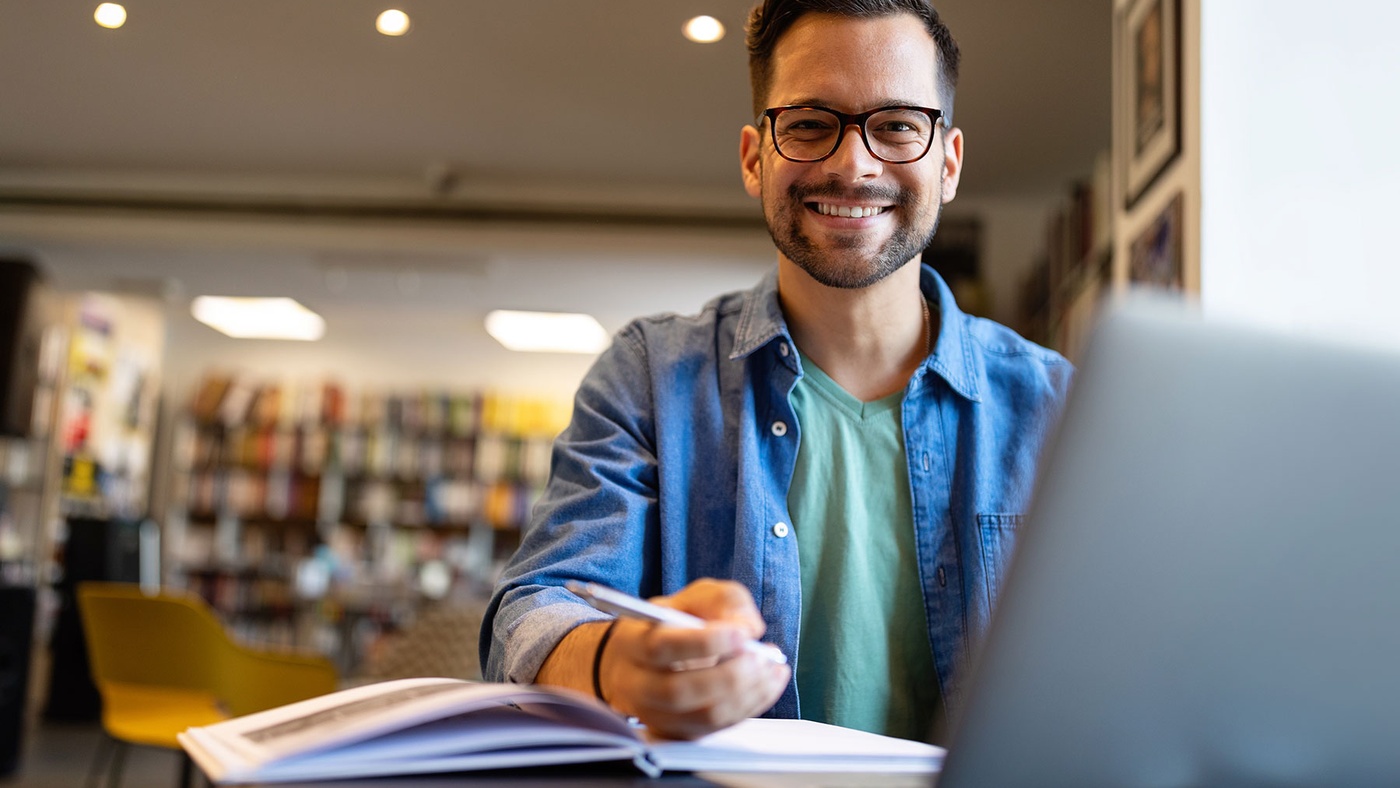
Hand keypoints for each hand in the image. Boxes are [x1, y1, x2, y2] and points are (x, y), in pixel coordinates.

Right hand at [599, 578, 789, 739]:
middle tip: (759, 657)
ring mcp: (657, 714)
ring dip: (746, 693)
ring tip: (770, 667)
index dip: (704, 643)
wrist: (650, 657)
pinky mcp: (680, 731)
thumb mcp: (696, 597)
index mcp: (633, 641)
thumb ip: (723, 601)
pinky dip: (751, 705)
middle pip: (678, 692)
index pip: (661, 648)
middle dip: (728, 676)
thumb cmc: (675, 622)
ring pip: (703, 716)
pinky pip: (718, 728)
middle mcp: (638, 684)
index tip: (740, 634)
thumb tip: (748, 629)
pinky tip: (768, 682)